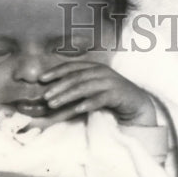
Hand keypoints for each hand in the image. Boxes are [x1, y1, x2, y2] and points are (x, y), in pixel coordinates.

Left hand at [33, 62, 156, 129]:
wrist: (136, 104)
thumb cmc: (111, 98)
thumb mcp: (92, 90)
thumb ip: (76, 89)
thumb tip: (53, 95)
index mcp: (94, 67)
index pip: (71, 67)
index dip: (55, 72)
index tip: (41, 79)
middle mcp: (101, 72)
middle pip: (75, 77)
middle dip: (58, 86)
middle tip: (45, 96)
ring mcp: (110, 82)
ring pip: (84, 87)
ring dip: (67, 96)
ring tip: (54, 104)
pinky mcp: (117, 94)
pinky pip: (100, 98)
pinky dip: (88, 103)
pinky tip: (77, 109)